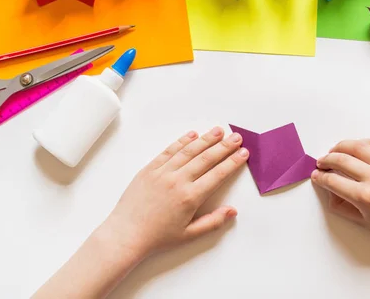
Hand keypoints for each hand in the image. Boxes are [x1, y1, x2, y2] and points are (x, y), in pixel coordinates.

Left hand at [97, 127, 248, 262]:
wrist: (126, 234)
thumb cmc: (157, 237)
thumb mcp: (189, 235)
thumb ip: (213, 222)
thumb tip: (232, 211)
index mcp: (190, 197)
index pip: (217, 175)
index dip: (232, 163)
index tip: (243, 153)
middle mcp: (177, 181)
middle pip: (206, 158)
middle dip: (224, 146)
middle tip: (237, 137)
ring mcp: (162, 173)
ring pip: (188, 151)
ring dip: (205, 139)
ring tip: (219, 131)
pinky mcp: (149, 169)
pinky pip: (168, 151)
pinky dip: (181, 142)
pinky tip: (192, 135)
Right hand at [311, 139, 369, 246]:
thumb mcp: (362, 221)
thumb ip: (340, 205)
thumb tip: (328, 188)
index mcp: (364, 197)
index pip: (333, 181)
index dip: (320, 177)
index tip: (315, 175)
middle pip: (341, 160)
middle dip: (326, 160)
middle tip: (321, 162)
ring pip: (357, 146)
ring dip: (340, 146)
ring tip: (333, 151)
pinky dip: (361, 143)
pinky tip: (354, 148)